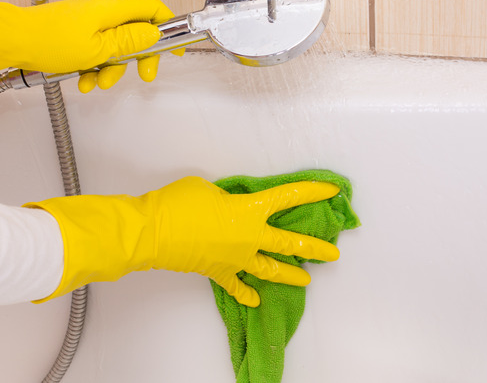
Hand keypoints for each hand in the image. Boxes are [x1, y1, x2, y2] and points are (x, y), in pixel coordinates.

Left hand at [0, 0, 182, 91]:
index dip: (168, 27)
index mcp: (111, 10)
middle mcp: (101, 13)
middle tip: (143, 75)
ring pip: (114, 48)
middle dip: (139, 58)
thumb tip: (154, 35)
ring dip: (111, 69)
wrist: (9, 41)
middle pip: (135, 33)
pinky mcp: (73, 34)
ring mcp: (86, 23)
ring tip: (97, 83)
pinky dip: (92, 68)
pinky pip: (94, 52)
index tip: (178, 46)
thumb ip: (131, 42)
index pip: (152, 9)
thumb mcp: (99, 48)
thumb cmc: (48, 41)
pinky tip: (81, 81)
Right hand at [24, 177, 340, 306]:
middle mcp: (249, 236)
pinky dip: (245, 292)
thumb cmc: (178, 203)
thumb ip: (226, 197)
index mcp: (250, 210)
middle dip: (314, 247)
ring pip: (270, 269)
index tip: (330, 191)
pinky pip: (236, 285)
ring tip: (307, 279)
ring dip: (290, 274)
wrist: (152, 231)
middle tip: (334, 253)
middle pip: (290, 243)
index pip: (289, 197)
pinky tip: (255, 299)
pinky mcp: (219, 271)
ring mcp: (236, 258)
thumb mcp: (207, 188)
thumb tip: (227, 206)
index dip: (311, 192)